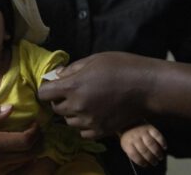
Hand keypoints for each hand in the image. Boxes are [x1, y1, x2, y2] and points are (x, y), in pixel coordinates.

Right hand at [0, 105, 39, 174]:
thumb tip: (11, 108)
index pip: (26, 140)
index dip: (36, 132)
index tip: (35, 124)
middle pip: (29, 153)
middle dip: (37, 141)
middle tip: (35, 131)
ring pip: (24, 163)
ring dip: (30, 151)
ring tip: (27, 140)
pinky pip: (15, 171)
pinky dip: (21, 162)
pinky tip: (17, 153)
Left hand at [38, 52, 157, 138]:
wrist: (147, 86)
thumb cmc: (121, 67)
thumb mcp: (94, 60)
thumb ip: (72, 69)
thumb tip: (57, 76)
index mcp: (73, 86)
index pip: (44, 94)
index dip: (47, 89)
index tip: (54, 86)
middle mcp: (77, 106)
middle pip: (56, 108)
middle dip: (60, 100)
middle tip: (73, 92)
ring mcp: (88, 121)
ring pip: (68, 121)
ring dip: (72, 113)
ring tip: (87, 102)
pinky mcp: (100, 131)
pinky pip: (82, 132)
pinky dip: (84, 124)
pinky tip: (94, 114)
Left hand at [120, 124, 166, 166]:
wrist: (129, 123)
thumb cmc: (129, 138)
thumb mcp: (126, 145)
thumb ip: (133, 152)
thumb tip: (144, 162)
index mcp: (127, 142)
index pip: (134, 154)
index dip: (140, 161)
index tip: (146, 165)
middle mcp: (134, 137)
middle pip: (144, 150)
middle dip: (151, 158)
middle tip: (155, 163)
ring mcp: (142, 132)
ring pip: (151, 144)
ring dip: (157, 152)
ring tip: (160, 157)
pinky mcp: (149, 127)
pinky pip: (157, 135)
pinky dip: (162, 142)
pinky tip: (164, 147)